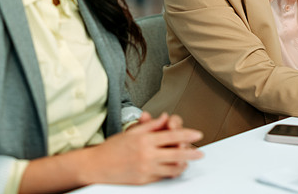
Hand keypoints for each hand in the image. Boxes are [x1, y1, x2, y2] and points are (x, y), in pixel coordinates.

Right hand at [84, 113, 203, 184]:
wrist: (97, 166)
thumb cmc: (112, 148)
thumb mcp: (132, 131)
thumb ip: (151, 125)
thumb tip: (165, 118)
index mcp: (145, 140)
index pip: (172, 135)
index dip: (187, 134)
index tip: (197, 134)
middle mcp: (147, 154)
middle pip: (177, 152)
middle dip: (192, 152)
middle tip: (200, 152)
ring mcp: (146, 168)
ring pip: (173, 167)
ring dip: (183, 164)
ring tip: (188, 161)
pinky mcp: (145, 180)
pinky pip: (163, 176)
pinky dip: (172, 172)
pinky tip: (176, 169)